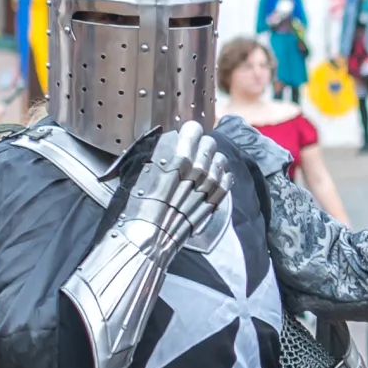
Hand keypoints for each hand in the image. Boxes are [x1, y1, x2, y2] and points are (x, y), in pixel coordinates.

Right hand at [132, 123, 230, 256]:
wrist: (152, 236)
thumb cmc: (140, 205)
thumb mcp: (143, 171)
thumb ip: (159, 153)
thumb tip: (170, 142)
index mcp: (178, 158)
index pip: (194, 131)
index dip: (191, 131)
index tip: (187, 133)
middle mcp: (198, 170)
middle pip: (210, 143)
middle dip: (201, 144)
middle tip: (194, 151)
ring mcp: (209, 186)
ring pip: (221, 160)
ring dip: (212, 160)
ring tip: (203, 166)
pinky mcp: (215, 200)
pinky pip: (227, 179)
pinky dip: (221, 175)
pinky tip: (213, 177)